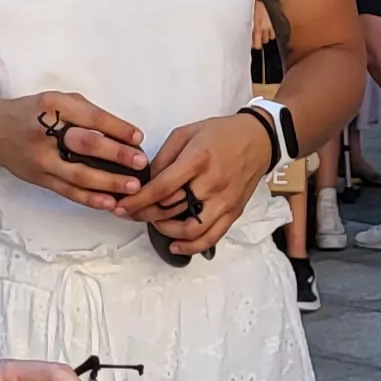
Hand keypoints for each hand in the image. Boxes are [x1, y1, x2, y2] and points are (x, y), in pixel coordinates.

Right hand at [0, 92, 148, 213]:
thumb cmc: (32, 113)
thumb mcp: (57, 101)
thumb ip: (85, 113)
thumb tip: (121, 133)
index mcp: (52, 106)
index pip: (91, 118)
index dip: (117, 128)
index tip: (138, 137)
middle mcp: (45, 133)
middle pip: (86, 145)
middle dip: (117, 155)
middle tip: (140, 162)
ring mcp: (42, 159)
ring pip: (79, 174)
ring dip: (109, 182)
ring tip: (132, 187)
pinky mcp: (40, 179)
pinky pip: (68, 192)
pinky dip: (90, 199)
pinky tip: (110, 203)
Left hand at [117, 113, 277, 255]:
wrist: (259, 139)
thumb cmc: (221, 133)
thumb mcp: (186, 133)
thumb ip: (164, 157)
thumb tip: (146, 180)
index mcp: (198, 160)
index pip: (161, 188)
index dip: (138, 200)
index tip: (121, 206)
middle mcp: (212, 183)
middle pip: (171, 210)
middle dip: (145, 214)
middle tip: (131, 213)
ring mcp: (224, 201)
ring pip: (189, 230)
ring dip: (165, 231)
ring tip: (153, 222)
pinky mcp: (234, 212)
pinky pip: (211, 237)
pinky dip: (191, 247)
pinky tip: (175, 245)